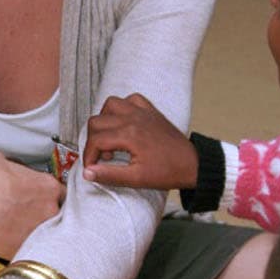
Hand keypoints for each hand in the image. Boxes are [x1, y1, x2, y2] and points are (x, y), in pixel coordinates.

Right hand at [0, 151, 64, 259]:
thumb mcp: (0, 161)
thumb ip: (15, 168)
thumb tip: (10, 170)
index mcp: (48, 187)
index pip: (61, 193)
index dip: (49, 196)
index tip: (40, 199)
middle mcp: (50, 210)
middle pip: (56, 215)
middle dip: (43, 215)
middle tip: (25, 214)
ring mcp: (40, 232)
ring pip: (44, 235)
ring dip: (33, 232)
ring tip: (15, 228)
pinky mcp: (24, 249)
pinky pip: (28, 249)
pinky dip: (20, 246)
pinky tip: (7, 240)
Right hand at [82, 93, 197, 189]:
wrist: (192, 164)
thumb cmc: (167, 172)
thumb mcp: (136, 179)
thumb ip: (109, 175)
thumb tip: (87, 172)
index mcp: (129, 135)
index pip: (95, 140)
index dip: (88, 156)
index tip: (92, 168)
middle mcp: (133, 118)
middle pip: (97, 121)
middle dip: (93, 140)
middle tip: (103, 157)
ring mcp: (142, 111)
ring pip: (110, 104)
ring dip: (104, 120)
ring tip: (110, 138)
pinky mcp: (150, 110)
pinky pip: (130, 99)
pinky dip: (122, 108)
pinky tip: (124, 123)